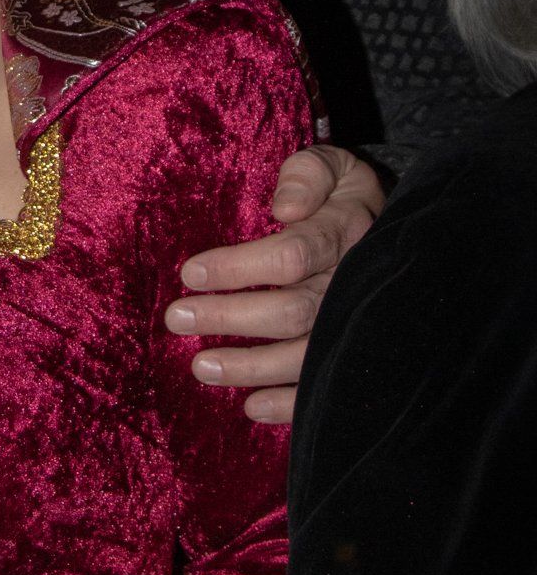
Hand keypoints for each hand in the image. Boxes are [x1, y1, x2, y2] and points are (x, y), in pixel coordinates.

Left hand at [166, 143, 382, 423]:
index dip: (237, 268)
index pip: (291, 256)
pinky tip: (250, 407)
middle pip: (292, 312)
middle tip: (176, 319)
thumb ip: (306, 175)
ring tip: (199, 366)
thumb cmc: (341, 194)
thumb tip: (284, 209)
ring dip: (250, 368)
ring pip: (305, 356)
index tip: (189, 274)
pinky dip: (290, 405)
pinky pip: (328, 387)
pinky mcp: (357, 353)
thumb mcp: (331, 166)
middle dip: (230, 318)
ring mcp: (359, 323)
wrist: (399, 227)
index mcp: (346, 232)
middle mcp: (355, 283)